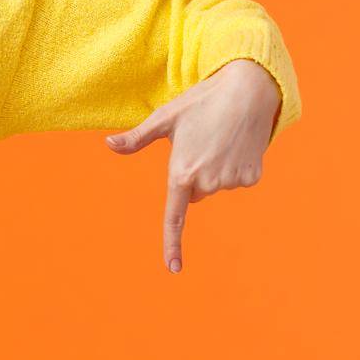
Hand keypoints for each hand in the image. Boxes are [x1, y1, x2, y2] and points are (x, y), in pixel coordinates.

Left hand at [102, 58, 282, 274]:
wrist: (248, 91)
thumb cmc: (200, 102)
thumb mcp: (165, 118)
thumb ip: (136, 138)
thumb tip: (108, 144)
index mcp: (182, 172)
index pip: (174, 216)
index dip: (172, 243)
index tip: (173, 268)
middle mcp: (207, 182)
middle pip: (194, 194)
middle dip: (193, 176)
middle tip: (199, 144)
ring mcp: (231, 181)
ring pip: (215, 187)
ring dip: (214, 169)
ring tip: (219, 138)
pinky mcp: (251, 178)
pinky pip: (236, 181)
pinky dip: (234, 166)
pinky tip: (236, 143)